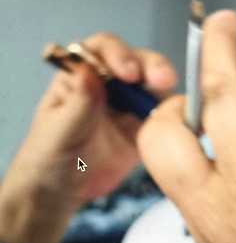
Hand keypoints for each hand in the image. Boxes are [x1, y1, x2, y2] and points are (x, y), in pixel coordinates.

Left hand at [10, 34, 176, 207]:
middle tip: (163, 80)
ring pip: (155, 83)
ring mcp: (131, 102)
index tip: (129, 72)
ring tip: (172, 101)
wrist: (62, 192)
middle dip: (152, 66)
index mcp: (83, 75)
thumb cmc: (49, 155)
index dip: (118, 54)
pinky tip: (180, 117)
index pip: (103, 49)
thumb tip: (89, 71)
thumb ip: (78, 103)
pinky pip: (166, 111)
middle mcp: (111, 82)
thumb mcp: (59, 130)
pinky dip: (176, 111)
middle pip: (137, 60)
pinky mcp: (148, 124)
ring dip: (166, 87)